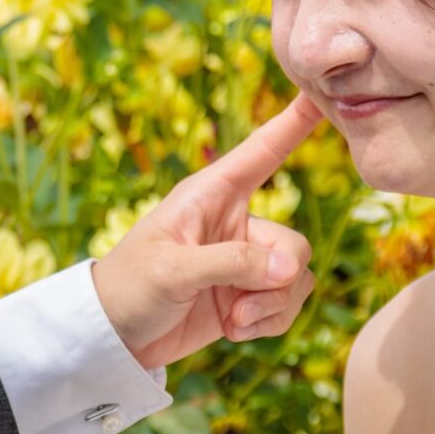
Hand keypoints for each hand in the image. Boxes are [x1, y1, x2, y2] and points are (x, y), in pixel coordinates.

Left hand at [90, 93, 323, 368]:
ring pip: (296, 278)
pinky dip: (268, 324)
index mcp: (210, 195)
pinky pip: (287, 305)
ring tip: (231, 320)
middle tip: (239, 304)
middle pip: (293, 243)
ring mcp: (244, 261)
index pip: (262, 152)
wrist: (114, 338)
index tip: (321, 95)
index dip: (293, 123)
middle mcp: (234, 222)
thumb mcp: (173, 270)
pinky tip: (233, 330)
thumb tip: (291, 269)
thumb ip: (232, 264)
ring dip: (270, 307)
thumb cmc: (130, 288)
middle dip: (276, 280)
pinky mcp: (248, 296)